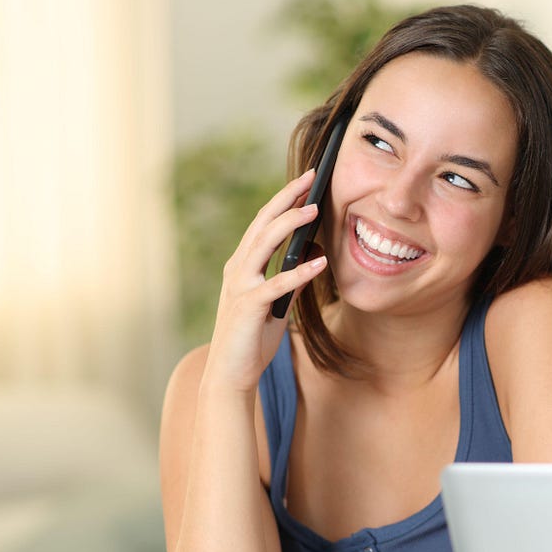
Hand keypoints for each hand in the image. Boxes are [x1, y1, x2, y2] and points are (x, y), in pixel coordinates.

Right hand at [202, 170, 328, 393]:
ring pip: (264, 244)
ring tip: (315, 210)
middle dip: (287, 198)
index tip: (307, 181)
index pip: (264, 223)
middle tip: (311, 177)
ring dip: (290, 225)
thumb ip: (291, 280)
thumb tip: (315, 257)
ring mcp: (240, 286)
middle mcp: (238, 269)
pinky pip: (277, 284)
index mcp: (243, 265)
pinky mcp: (248, 306)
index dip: (284, 199)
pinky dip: (299, 272)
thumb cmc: (252, 339)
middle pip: (262, 224)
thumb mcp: (277, 304)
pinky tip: (320, 263)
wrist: (231, 374)